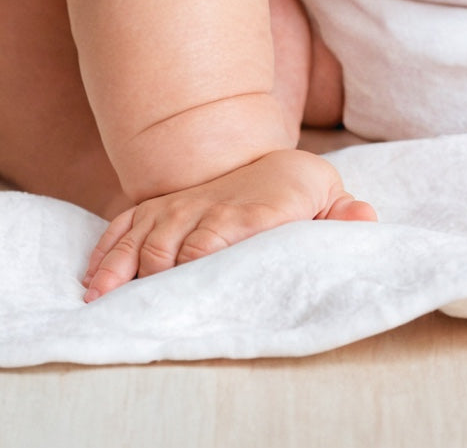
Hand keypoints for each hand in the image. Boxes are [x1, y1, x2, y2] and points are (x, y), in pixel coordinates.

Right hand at [83, 149, 376, 300]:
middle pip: (169, 244)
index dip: (196, 261)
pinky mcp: (159, 209)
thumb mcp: (329, 197)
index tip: (183, 289)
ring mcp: (179, 207)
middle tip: (136, 310)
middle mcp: (207, 207)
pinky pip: (124, 227)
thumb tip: (364, 217)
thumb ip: (342, 214)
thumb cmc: (300, 190)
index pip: (215, 237)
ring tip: (102, 300)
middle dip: (151, 277)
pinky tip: (95, 280)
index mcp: (249, 212)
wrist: (275, 162)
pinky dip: (107, 251)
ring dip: (120, 270)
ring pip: (141, 238)